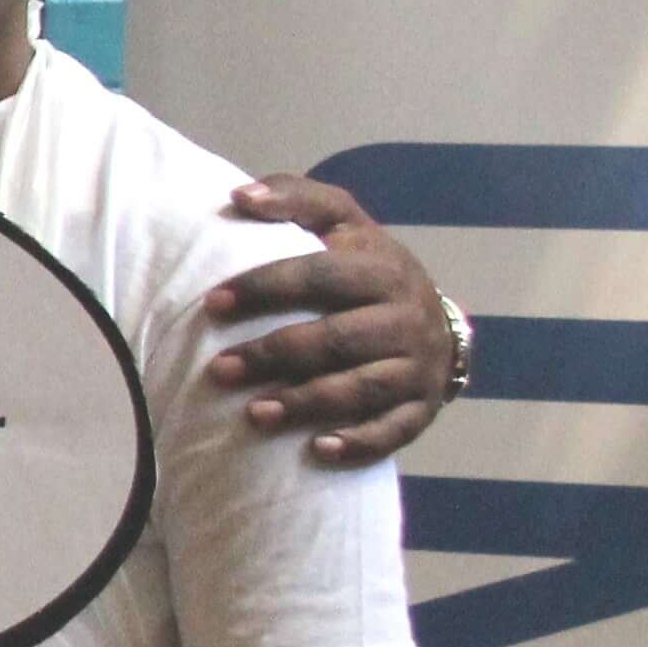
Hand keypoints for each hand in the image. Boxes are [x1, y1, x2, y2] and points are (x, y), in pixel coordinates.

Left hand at [208, 176, 453, 464]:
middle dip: (274, 355)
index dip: (265, 288)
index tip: (212, 304)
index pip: (321, 275)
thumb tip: (237, 197)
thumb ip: (296, 200)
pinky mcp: (421, 409)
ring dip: (305, 403)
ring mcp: (417, 367)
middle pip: (337, 339)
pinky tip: (316, 450)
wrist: (436, 320)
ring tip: (252, 414)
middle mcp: (406, 318)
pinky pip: (393, 431)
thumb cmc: (365, 269)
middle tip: (217, 371)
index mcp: (383, 268)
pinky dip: (357, 442)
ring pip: (360, 389)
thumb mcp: (343, 223)